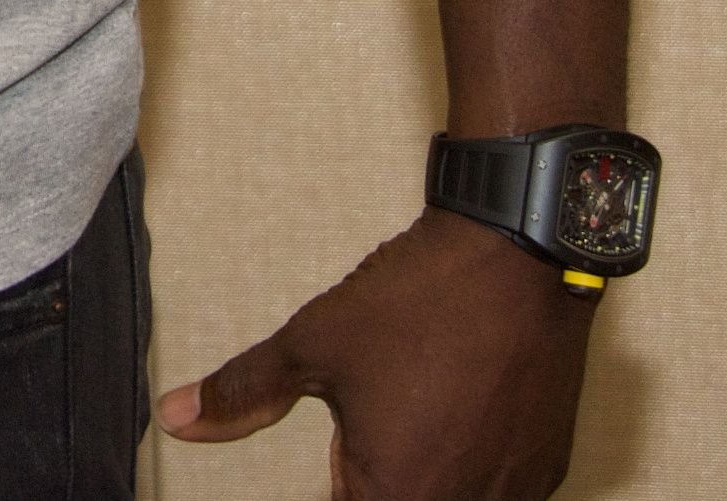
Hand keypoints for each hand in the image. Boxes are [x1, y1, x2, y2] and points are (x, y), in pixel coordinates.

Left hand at [156, 208, 596, 498]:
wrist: (519, 250)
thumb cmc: (418, 300)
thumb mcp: (314, 345)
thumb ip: (244, 393)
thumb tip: (177, 417)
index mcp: (397, 496)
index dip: (335, 483)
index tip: (340, 449)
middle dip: (371, 480)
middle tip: (366, 427)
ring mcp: (516, 491)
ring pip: (452, 499)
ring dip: (421, 476)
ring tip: (412, 411)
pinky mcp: (550, 466)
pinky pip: (500, 490)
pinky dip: (471, 466)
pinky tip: (459, 413)